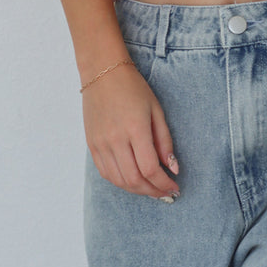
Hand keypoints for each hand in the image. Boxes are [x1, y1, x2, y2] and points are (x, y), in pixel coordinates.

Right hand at [82, 63, 179, 199]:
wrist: (103, 73)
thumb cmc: (134, 88)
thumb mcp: (156, 110)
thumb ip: (165, 141)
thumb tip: (173, 168)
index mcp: (135, 129)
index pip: (150, 168)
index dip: (164, 184)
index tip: (175, 188)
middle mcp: (115, 139)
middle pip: (134, 180)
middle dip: (153, 191)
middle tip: (165, 194)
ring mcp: (101, 144)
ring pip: (119, 180)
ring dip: (137, 190)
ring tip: (151, 189)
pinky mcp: (91, 145)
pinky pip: (106, 173)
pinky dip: (121, 182)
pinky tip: (133, 180)